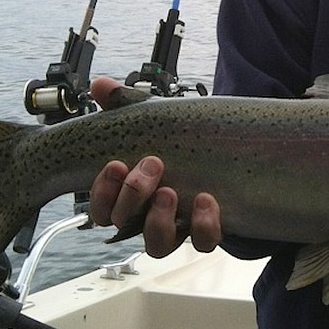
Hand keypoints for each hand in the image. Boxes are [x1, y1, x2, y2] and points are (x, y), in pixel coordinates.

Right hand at [86, 76, 222, 257]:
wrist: (229, 157)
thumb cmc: (180, 145)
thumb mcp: (155, 122)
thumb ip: (126, 104)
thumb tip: (99, 84)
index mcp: (129, 196)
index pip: (101, 208)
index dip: (102, 192)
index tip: (116, 164)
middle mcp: (147, 217)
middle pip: (124, 223)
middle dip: (133, 194)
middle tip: (152, 163)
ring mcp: (178, 227)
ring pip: (157, 244)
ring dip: (159, 220)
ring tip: (170, 191)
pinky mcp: (207, 230)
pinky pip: (202, 242)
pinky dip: (202, 226)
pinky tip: (206, 201)